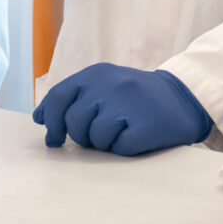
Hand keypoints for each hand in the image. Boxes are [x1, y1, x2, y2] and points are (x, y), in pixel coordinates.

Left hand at [32, 64, 211, 154]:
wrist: (183, 98)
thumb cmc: (135, 96)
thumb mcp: (103, 86)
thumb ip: (71, 98)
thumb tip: (40, 119)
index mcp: (97, 74)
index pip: (59, 97)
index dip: (51, 120)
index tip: (53, 138)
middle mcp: (110, 85)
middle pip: (74, 122)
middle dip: (80, 136)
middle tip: (97, 135)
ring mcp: (128, 105)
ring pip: (95, 138)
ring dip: (103, 143)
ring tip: (120, 132)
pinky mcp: (144, 127)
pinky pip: (118, 148)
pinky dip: (123, 149)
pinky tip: (134, 137)